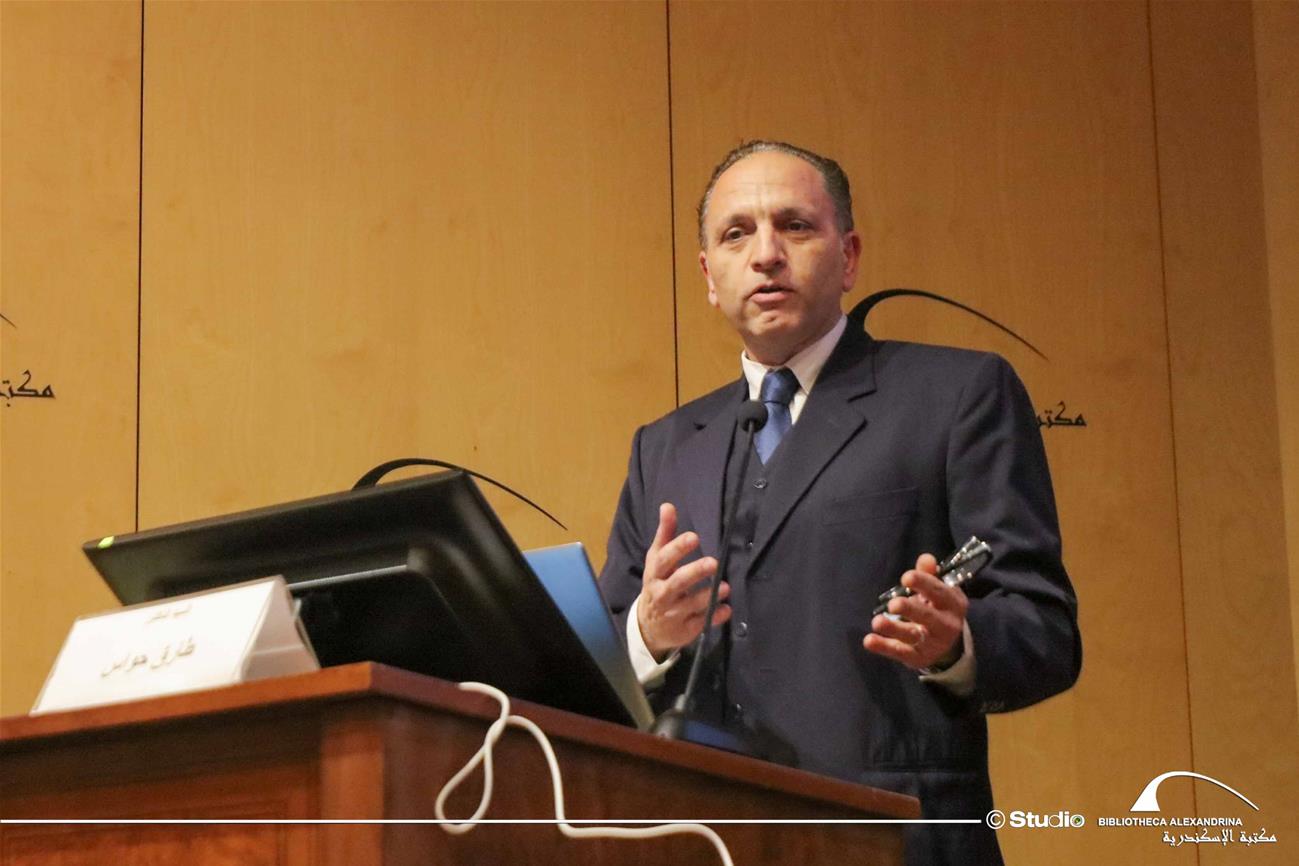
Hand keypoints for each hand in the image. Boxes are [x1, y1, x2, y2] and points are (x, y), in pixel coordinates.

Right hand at [637, 503, 729, 659]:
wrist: (648, 626)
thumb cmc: (657, 583)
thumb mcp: (657, 559)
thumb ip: (665, 533)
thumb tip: (668, 505)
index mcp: (655, 574)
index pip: (664, 559)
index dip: (677, 548)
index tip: (694, 537)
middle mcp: (662, 594)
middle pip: (677, 582)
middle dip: (695, 572)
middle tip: (714, 563)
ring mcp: (674, 614)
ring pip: (691, 605)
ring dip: (709, 596)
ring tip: (726, 587)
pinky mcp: (685, 630)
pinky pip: (701, 623)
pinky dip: (714, 617)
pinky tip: (725, 610)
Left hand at [863, 553, 967, 670]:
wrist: (947, 645)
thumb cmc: (937, 608)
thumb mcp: (938, 591)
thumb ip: (929, 575)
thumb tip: (926, 559)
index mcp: (953, 604)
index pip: (939, 592)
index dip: (924, 583)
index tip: (906, 577)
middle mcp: (947, 625)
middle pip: (928, 617)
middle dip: (911, 609)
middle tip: (893, 604)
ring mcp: (932, 643)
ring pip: (912, 636)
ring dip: (894, 628)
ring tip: (877, 622)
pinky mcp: (918, 658)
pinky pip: (900, 652)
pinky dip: (884, 647)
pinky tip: (869, 640)